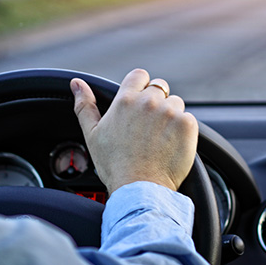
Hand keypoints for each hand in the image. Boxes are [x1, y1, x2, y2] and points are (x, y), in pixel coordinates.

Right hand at [70, 69, 197, 194]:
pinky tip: (172, 145)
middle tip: (150, 127)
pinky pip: (189, 119)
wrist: (140, 188)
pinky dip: (183, 130)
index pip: (139, 75)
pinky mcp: (187, 125)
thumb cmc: (114, 165)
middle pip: (160, 88)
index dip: (141, 86)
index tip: (140, 102)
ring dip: (171, 116)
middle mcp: (149, 102)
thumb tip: (76, 83)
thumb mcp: (92, 134)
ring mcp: (170, 112)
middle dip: (157, 102)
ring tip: (160, 139)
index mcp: (125, 100)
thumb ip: (85, 105)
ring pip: (176, 103)